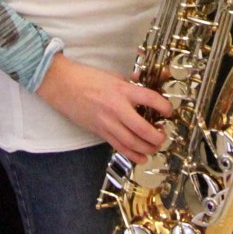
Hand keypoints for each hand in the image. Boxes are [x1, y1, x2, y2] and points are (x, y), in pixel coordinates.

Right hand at [35, 54, 171, 163]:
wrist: (63, 85)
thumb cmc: (87, 78)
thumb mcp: (113, 76)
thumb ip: (131, 83)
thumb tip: (147, 82)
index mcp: (122, 90)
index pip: (150, 99)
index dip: (164, 107)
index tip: (169, 111)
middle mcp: (117, 108)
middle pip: (144, 129)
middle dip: (158, 136)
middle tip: (163, 135)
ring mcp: (108, 122)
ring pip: (133, 143)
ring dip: (148, 148)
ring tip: (155, 146)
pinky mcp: (100, 132)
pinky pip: (119, 147)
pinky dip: (133, 155)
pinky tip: (142, 157)